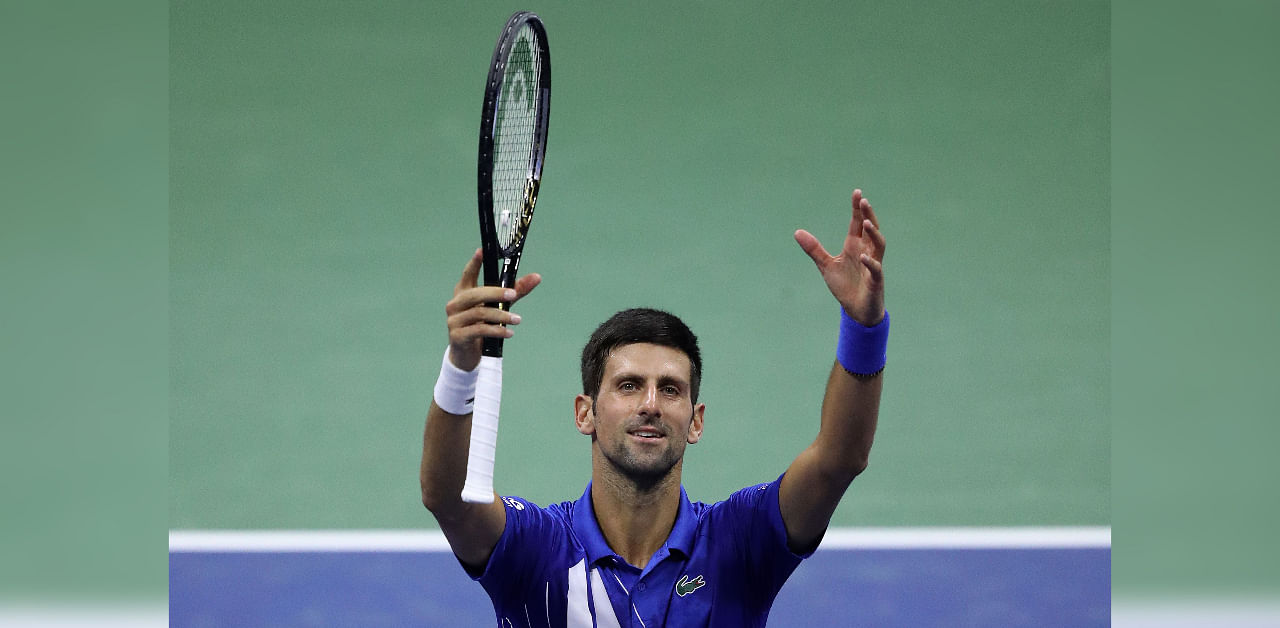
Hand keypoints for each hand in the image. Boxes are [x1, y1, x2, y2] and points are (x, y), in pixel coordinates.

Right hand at [444, 248, 541, 370]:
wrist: (467, 355)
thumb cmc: (482, 325)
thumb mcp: (499, 307)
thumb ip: (515, 292)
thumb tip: (537, 277)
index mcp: (463, 293)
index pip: (467, 274)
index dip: (474, 263)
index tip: (481, 251)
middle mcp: (456, 304)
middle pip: (475, 294)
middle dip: (495, 293)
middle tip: (513, 294)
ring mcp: (454, 320)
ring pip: (479, 313)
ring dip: (501, 315)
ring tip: (517, 319)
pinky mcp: (457, 336)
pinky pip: (479, 330)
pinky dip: (496, 330)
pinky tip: (509, 333)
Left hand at [794, 189, 885, 325]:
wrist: (856, 311)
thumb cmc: (845, 286)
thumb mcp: (826, 265)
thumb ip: (814, 249)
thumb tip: (797, 232)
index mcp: (854, 246)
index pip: (857, 224)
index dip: (857, 209)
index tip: (857, 193)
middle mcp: (866, 252)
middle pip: (871, 229)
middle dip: (868, 215)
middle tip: (863, 201)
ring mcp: (873, 265)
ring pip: (879, 245)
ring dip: (874, 234)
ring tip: (866, 222)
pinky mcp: (875, 281)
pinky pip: (876, 269)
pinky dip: (870, 262)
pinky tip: (863, 256)